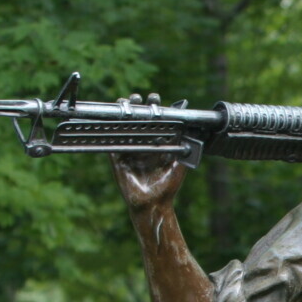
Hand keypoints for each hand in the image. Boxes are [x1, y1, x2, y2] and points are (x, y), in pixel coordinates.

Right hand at [108, 93, 188, 212]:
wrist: (154, 204)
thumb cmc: (168, 187)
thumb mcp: (179, 164)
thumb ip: (183, 145)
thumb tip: (190, 128)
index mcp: (157, 145)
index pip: (155, 122)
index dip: (154, 109)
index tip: (155, 98)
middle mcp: (143, 146)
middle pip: (138, 121)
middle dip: (138, 107)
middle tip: (138, 97)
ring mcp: (130, 151)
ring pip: (124, 127)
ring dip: (123, 114)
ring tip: (124, 102)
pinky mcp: (117, 159)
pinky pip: (112, 142)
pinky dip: (111, 130)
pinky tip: (111, 119)